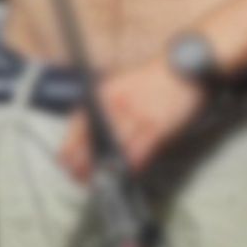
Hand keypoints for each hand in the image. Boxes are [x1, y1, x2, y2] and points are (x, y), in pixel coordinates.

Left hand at [59, 57, 206, 179]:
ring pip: (116, 147)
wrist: (183, 65)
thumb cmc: (151, 78)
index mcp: (104, 95)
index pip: (79, 124)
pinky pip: (143, 149)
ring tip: (97, 181)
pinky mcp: (159, 125)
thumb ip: (104, 106)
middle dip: (83, 162)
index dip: (69, 146)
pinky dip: (134, 162)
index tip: (63, 160)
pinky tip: (127, 172)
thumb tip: (89, 131)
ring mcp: (138, 116)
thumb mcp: (118, 85)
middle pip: (95, 139)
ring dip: (106, 167)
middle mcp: (117, 106)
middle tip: (77, 176)